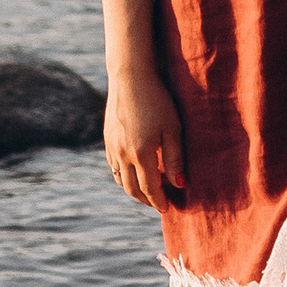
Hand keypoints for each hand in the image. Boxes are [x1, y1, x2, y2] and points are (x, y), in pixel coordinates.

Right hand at [105, 67, 186, 205]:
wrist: (129, 77)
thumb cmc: (157, 100)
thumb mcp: (173, 128)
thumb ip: (175, 158)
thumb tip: (179, 184)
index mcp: (141, 154)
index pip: (150, 188)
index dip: (159, 201)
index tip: (167, 209)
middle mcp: (123, 154)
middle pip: (132, 189)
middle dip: (146, 200)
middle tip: (158, 204)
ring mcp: (112, 147)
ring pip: (120, 179)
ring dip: (133, 190)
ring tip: (147, 192)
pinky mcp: (107, 138)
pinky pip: (113, 166)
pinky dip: (123, 176)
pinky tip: (133, 172)